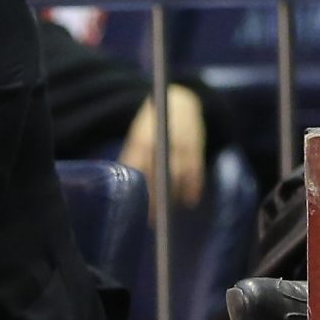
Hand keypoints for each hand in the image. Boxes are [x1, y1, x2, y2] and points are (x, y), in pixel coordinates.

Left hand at [119, 82, 207, 209]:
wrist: (180, 100)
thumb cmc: (152, 125)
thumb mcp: (138, 135)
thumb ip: (132, 156)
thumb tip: (122, 184)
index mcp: (143, 137)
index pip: (139, 166)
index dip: (139, 188)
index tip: (137, 208)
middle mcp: (163, 139)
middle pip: (159, 173)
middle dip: (156, 197)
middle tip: (152, 219)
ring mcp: (182, 141)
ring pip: (179, 173)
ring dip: (174, 195)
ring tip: (168, 215)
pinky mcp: (197, 145)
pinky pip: (196, 169)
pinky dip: (194, 186)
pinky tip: (190, 201)